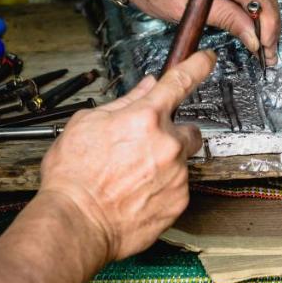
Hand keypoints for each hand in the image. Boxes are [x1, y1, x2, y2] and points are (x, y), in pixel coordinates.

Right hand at [37, 50, 214, 261]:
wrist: (76, 223)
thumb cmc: (74, 176)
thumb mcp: (86, 124)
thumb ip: (123, 103)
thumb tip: (145, 87)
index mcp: (145, 117)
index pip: (180, 81)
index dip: (198, 66)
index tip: (207, 59)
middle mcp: (167, 144)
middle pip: (188, 130)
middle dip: (172, 135)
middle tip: (144, 149)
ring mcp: (176, 174)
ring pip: (180, 162)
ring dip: (164, 165)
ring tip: (130, 178)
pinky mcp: (179, 201)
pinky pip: (177, 187)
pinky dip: (162, 189)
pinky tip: (136, 195)